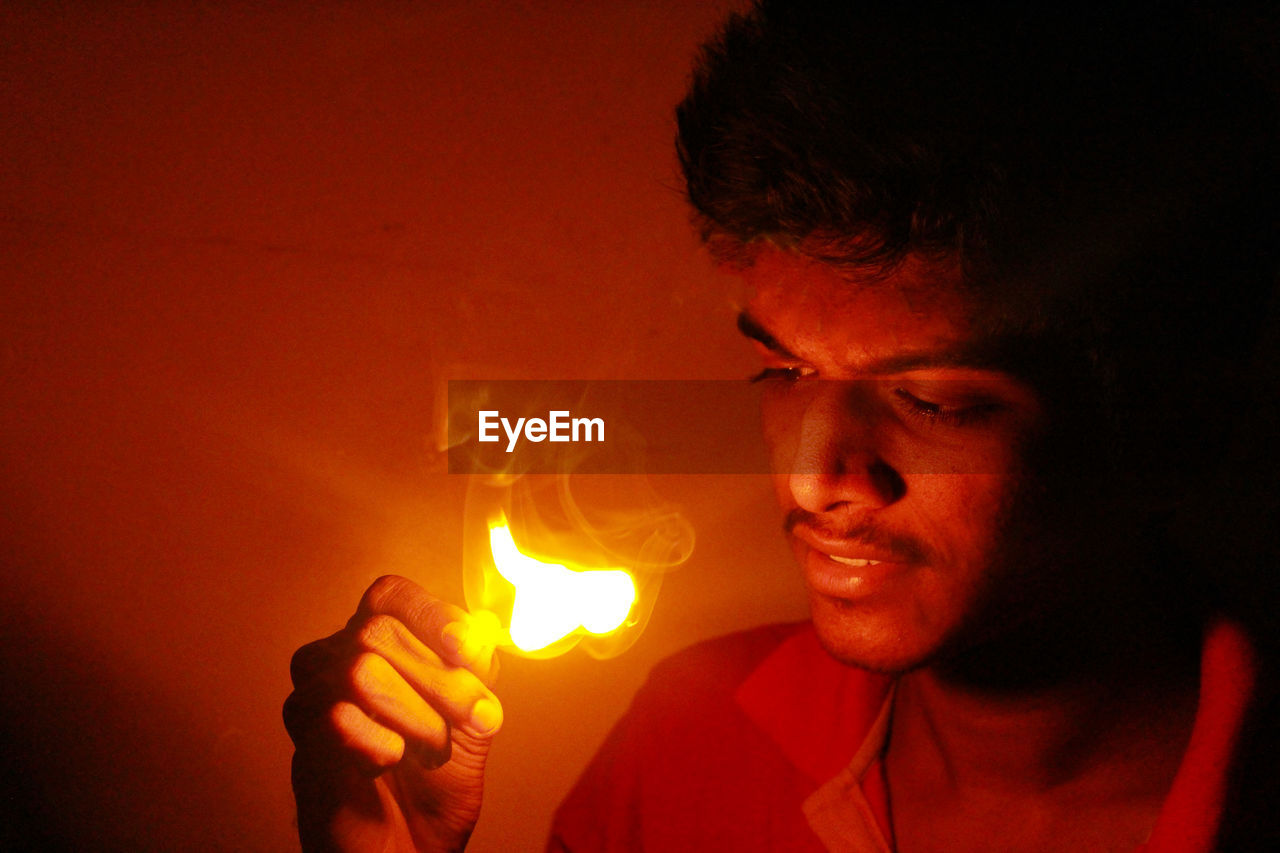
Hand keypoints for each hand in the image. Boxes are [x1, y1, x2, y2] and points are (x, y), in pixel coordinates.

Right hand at [284, 575, 502, 851]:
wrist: (415, 843)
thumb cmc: (437, 773)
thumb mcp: (475, 712)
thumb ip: (476, 669)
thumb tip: (480, 631)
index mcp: (380, 640)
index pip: (390, 595)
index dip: (431, 615)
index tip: (468, 652)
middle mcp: (338, 659)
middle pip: (378, 632)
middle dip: (440, 679)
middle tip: (473, 717)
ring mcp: (314, 699)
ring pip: (358, 672)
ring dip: (416, 715)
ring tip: (432, 749)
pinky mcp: (303, 744)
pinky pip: (337, 721)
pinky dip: (379, 744)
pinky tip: (391, 760)